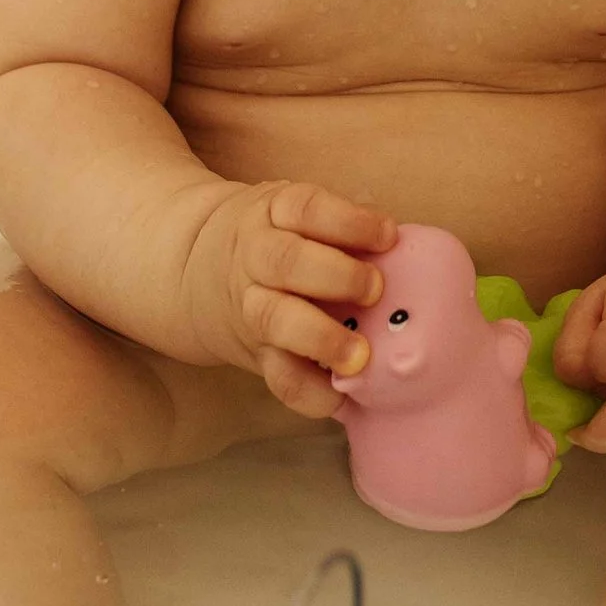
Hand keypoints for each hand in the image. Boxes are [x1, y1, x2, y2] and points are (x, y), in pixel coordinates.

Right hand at [189, 180, 397, 419]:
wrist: (197, 271)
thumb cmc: (277, 239)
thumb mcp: (296, 215)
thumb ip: (342, 227)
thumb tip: (409, 248)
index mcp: (274, 213)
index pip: (306, 208)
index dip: (349, 221)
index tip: (388, 236)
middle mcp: (255, 256)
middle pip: (286, 262)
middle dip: (336, 276)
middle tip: (375, 290)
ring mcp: (250, 305)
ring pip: (275, 319)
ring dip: (321, 338)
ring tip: (360, 357)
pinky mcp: (254, 351)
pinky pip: (275, 375)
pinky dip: (308, 390)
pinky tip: (340, 397)